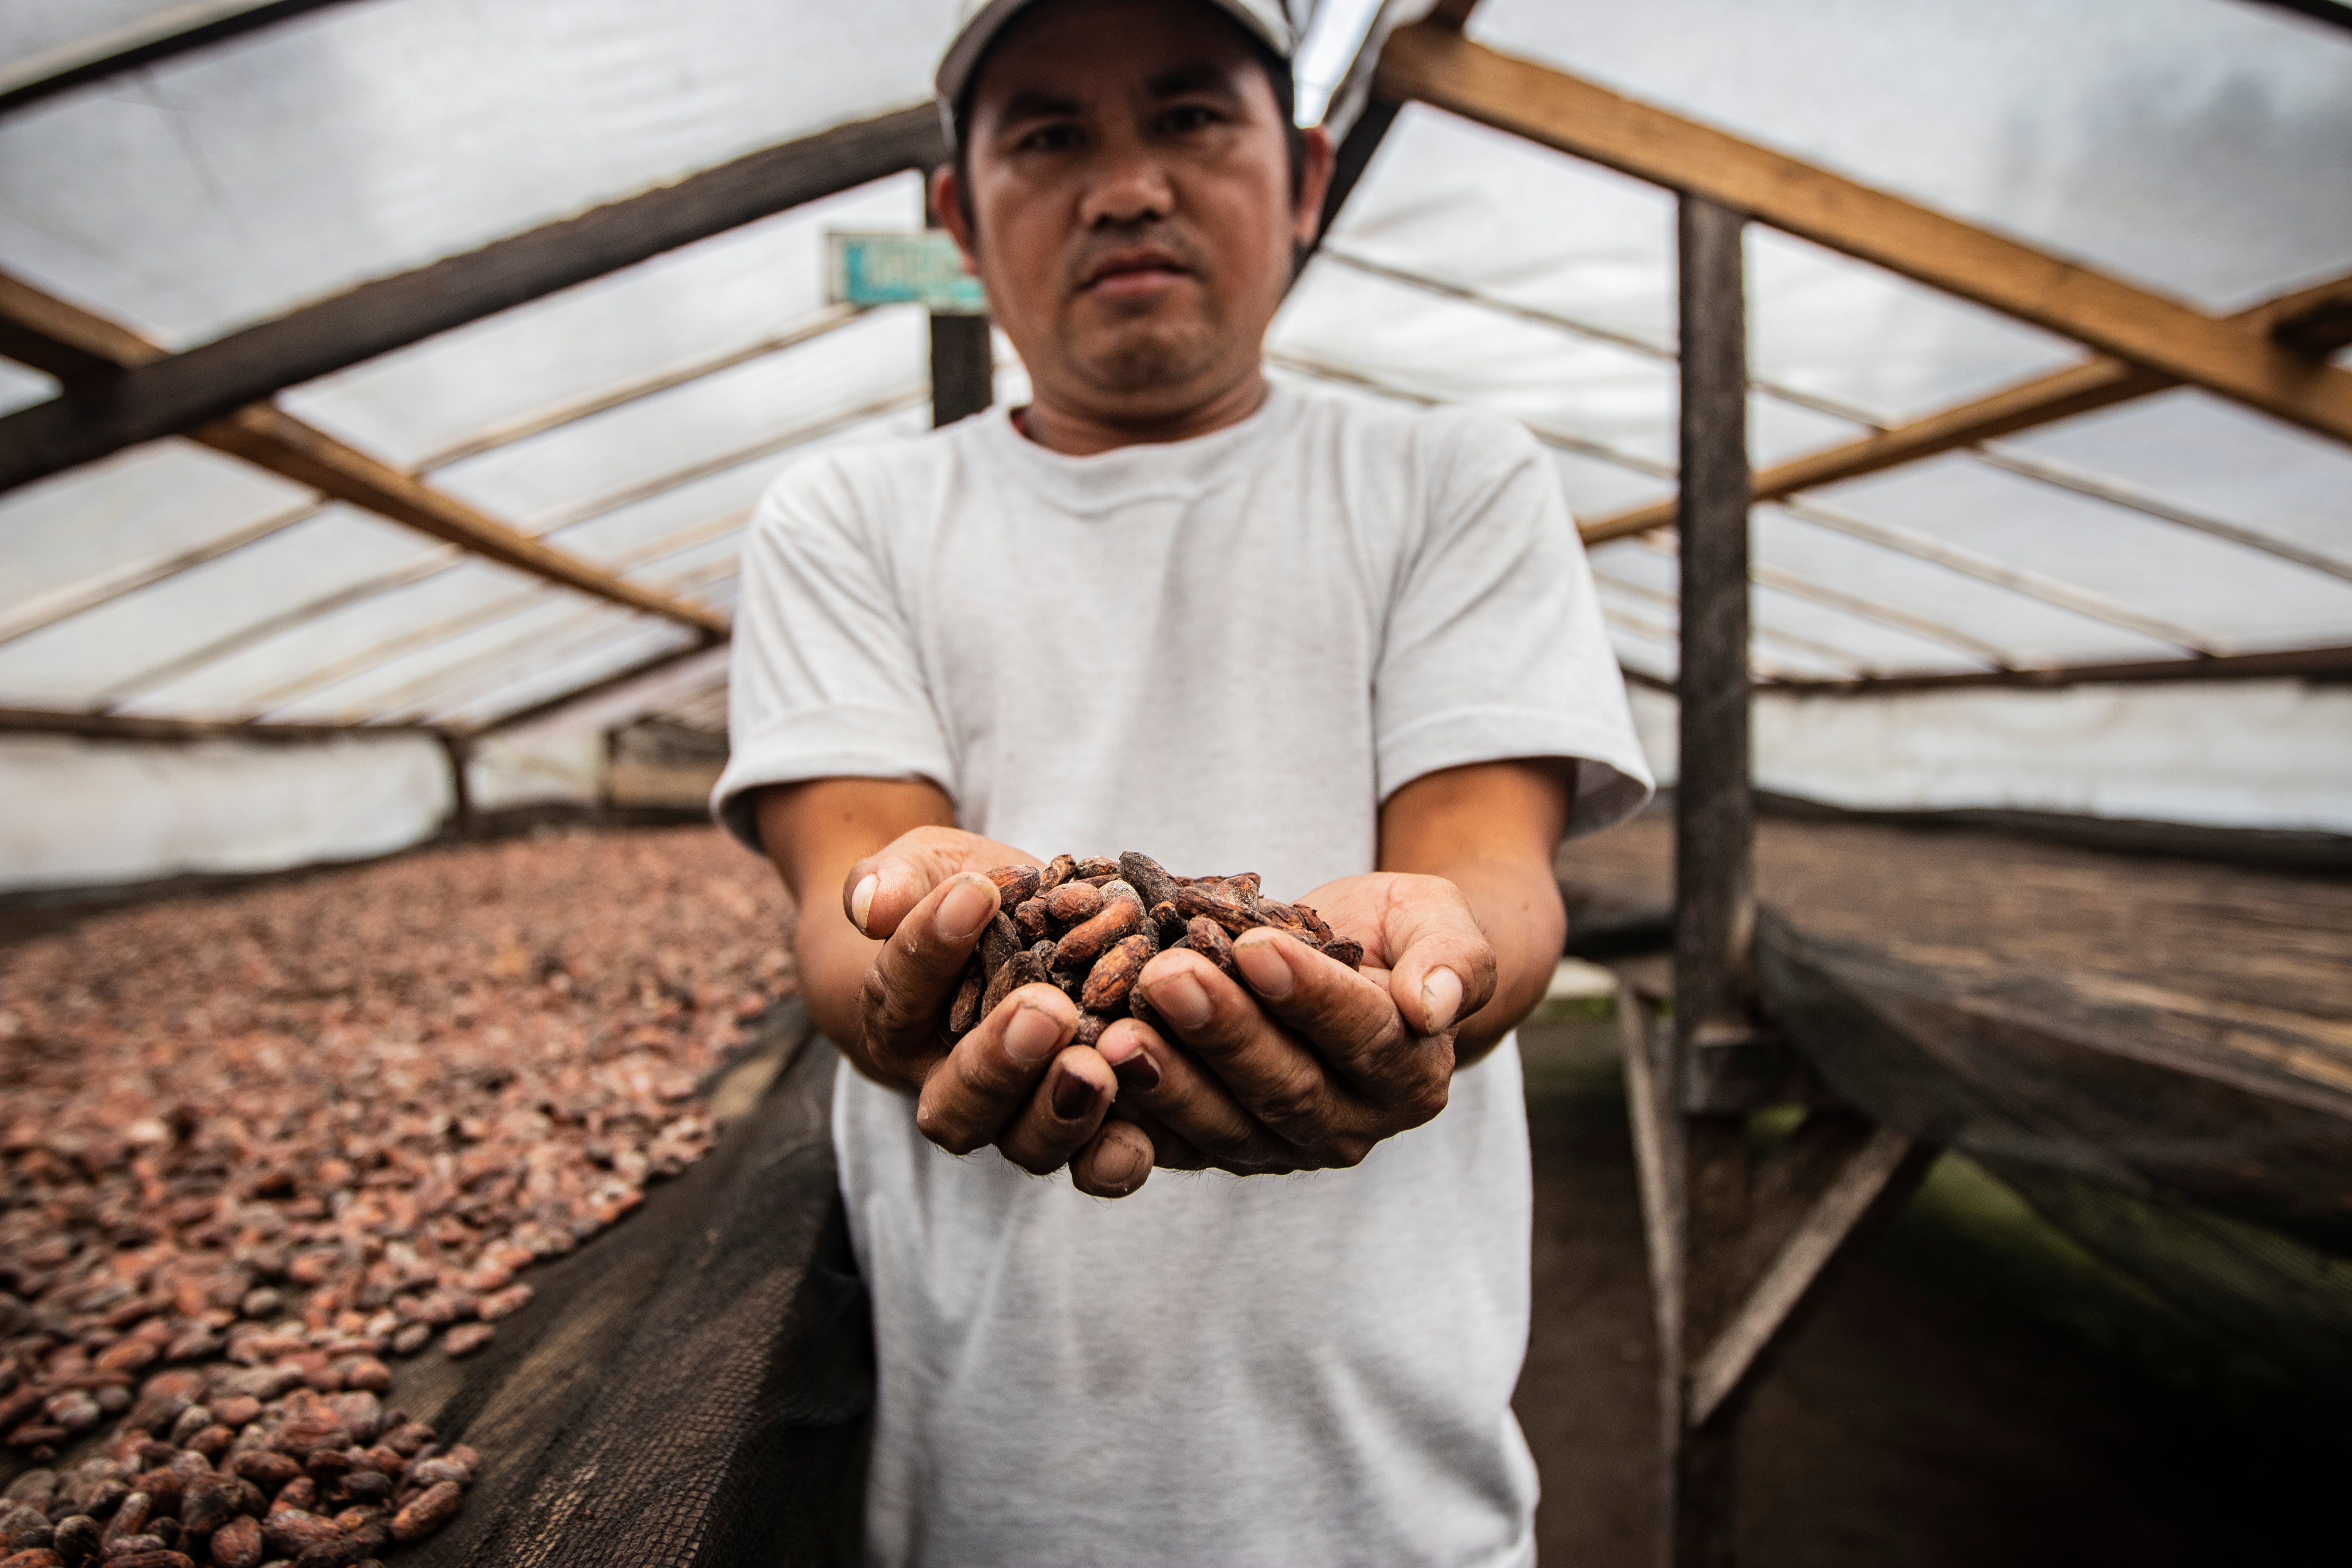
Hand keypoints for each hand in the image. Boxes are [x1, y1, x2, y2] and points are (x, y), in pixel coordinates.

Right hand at [843, 827, 1155, 1195]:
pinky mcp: (1081, 1124)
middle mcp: (949, 1086)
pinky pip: (1091, 1161)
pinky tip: (1142, 1135)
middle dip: (999, 1062)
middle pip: (958, 1102)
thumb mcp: (929, 867)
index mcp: (897, 1021)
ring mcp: (1016, 1116)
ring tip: (1097, 1067)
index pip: (901, 991)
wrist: (1012, 935)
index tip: (974, 893)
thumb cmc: (964, 896)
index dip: (930, 947)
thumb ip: (896, 878)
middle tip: (1046, 1011)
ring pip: (1025, 1141)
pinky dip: (1115, 1157)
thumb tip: (868, 904)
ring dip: (1060, 1112)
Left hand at [1095, 873, 1497, 1174]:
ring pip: (1222, 1123)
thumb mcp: (1439, 919)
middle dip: (1223, 1033)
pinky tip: (1085, 1071)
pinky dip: (1129, 1115)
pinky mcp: (1215, 1147)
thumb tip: (1435, 1006)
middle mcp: (1349, 1126)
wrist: (1353, 965)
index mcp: (1410, 1075)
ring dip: (1167, 1079)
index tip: (1258, 947)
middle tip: (1167, 978)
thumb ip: (1455, 958)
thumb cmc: (1397, 934)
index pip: (1363, 1036)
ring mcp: (1278, 1147)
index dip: (1311, 996)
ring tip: (1114, 1029)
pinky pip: (1170, 1142)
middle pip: (1286, 1087)